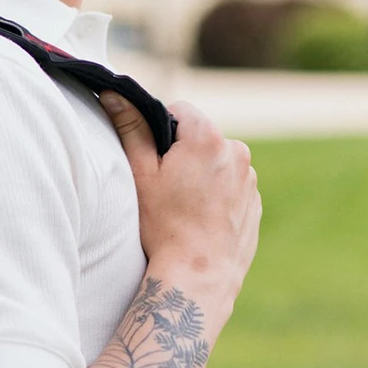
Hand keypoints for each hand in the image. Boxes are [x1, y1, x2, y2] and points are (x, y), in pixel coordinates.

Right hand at [99, 94, 259, 314]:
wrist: (198, 275)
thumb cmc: (164, 225)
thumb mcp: (141, 174)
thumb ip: (130, 127)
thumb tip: (113, 93)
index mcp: (208, 137)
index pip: (180, 111)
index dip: (161, 130)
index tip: (154, 159)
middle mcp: (236, 152)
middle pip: (200, 137)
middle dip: (183, 152)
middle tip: (165, 186)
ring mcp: (250, 179)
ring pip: (217, 162)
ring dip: (202, 173)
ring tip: (184, 206)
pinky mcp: (254, 202)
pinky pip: (232, 186)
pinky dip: (217, 194)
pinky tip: (200, 219)